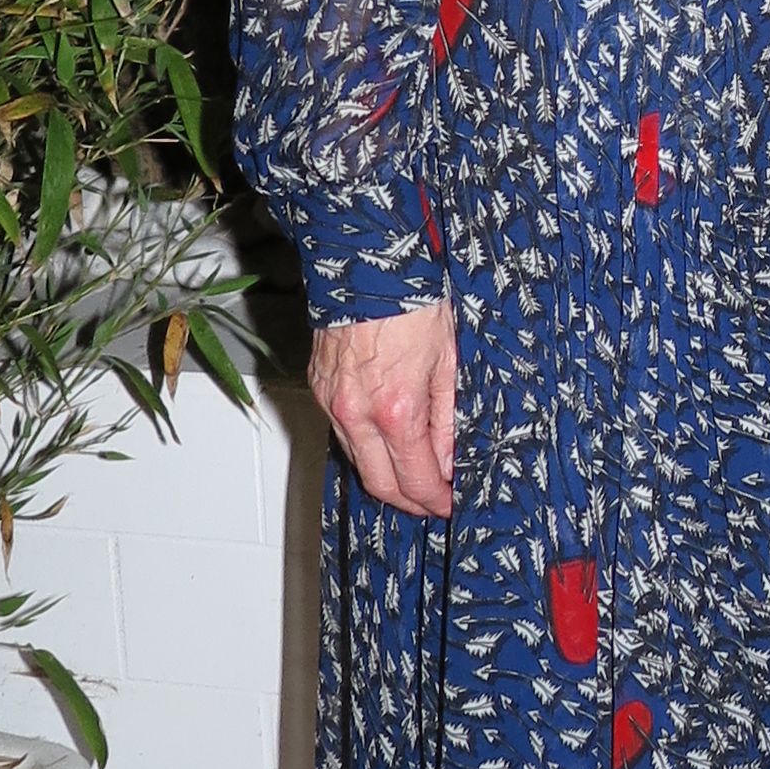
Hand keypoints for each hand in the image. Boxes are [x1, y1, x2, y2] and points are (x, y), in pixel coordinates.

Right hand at [310, 297, 456, 518]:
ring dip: (384, 475)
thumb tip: (451, 460)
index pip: (415, 479)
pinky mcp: (318, 387)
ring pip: (356, 460)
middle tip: (432, 502)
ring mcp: (332, 402)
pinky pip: (340, 431)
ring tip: (412, 474)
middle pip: (380, 484)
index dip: (435, 500)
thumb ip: (449, 418)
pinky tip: (384, 440)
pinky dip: (363, 445)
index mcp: (395, 410)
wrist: (367, 263)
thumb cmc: (413, 301)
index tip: (449, 504)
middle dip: (409, 501)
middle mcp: (356, 414)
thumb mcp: (451, 361)